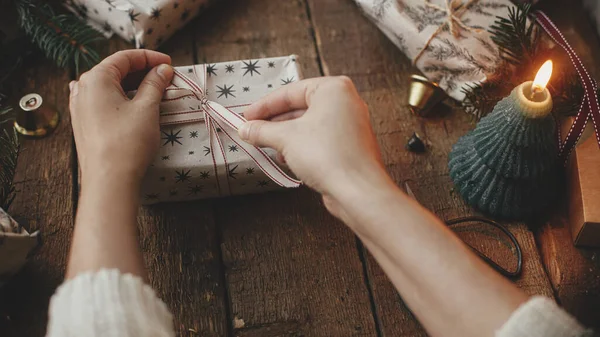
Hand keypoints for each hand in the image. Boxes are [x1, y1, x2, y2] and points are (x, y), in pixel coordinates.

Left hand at [69, 50, 173, 186]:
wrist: (109, 181)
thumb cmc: (128, 142)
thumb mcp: (147, 108)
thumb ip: (155, 84)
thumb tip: (163, 70)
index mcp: (95, 78)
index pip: (125, 58)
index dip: (150, 58)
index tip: (170, 64)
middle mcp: (83, 89)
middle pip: (116, 71)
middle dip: (142, 72)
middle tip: (166, 78)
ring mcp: (80, 107)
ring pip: (110, 87)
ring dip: (134, 86)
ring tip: (155, 92)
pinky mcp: (84, 124)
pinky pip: (104, 102)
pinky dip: (122, 99)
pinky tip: (135, 106)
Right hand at [239, 77, 388, 214]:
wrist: (358, 191)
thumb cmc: (326, 155)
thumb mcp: (286, 138)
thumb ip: (262, 130)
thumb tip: (245, 129)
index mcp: (334, 89)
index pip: (290, 91)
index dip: (264, 105)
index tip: (246, 116)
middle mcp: (346, 103)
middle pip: (300, 107)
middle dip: (275, 121)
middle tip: (253, 130)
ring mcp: (350, 125)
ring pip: (310, 125)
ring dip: (286, 136)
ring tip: (266, 146)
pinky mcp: (350, 146)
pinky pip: (320, 139)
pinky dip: (302, 146)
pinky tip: (287, 158)